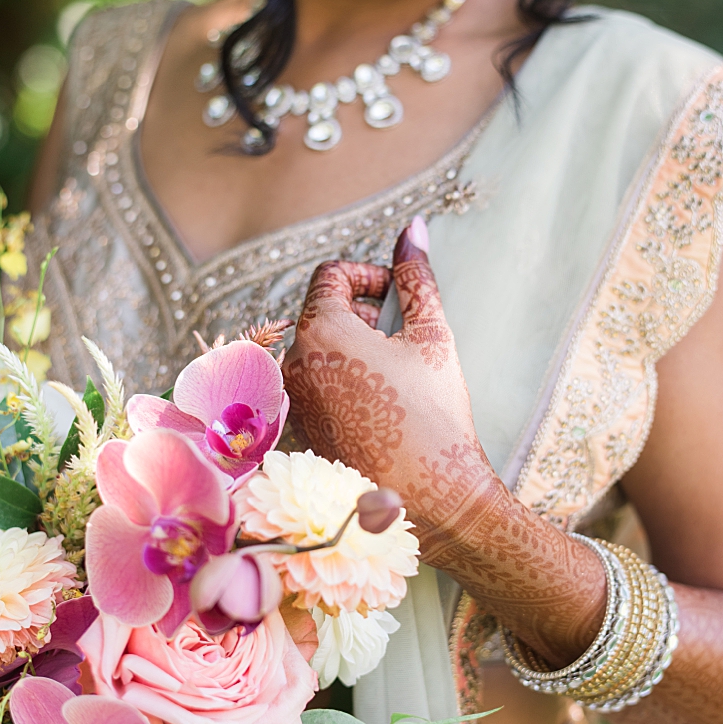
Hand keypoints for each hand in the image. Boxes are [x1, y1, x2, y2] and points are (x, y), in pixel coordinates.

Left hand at [282, 217, 503, 551]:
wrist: (427, 496)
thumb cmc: (433, 413)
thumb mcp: (431, 336)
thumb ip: (417, 278)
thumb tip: (415, 228)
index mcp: (318, 330)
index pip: (329, 274)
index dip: (368, 277)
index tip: (397, 301)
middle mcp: (291, 361)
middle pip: (319, 310)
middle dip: (360, 313)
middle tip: (401, 341)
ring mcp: (289, 396)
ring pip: (316, 348)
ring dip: (352, 347)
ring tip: (392, 377)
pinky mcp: (294, 424)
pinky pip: (312, 382)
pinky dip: (341, 379)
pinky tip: (376, 406)